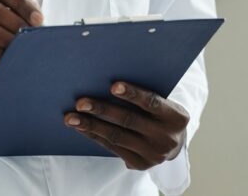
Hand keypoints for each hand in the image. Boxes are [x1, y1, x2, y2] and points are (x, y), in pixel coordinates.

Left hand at [64, 81, 188, 170]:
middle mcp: (166, 138)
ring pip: (117, 137)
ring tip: (71, 117)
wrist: (174, 143)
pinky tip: (81, 128)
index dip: (132, 94)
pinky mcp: (140, 165)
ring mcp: (153, 154)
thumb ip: (145, 96)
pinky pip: (113, 148)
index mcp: (176, 117)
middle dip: (102, 110)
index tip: (113, 85)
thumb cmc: (162, 113)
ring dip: (91, 126)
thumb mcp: (163, 103)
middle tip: (81, 102)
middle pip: (129, 121)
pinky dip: (95, 136)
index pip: (152, 102)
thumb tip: (109, 83)